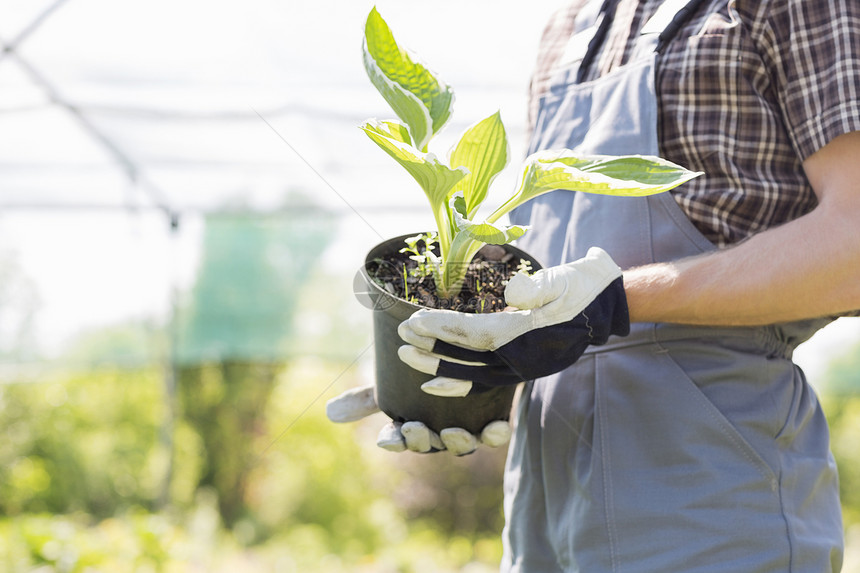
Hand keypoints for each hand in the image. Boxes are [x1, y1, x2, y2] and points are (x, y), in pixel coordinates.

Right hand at [325, 385, 511, 455]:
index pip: (398, 439)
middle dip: (421, 440)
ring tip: (451, 432)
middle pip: (429, 444)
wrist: (469, 360)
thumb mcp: (393, 382)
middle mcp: (439, 432)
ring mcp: (468, 428)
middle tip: (414, 428)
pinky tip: (494, 426)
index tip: (387, 438)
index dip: (393, 441)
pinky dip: (495, 433)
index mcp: (413, 425)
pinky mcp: (494, 418)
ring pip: (461, 444)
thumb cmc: (426, 375)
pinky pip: (496, 434)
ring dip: (455, 442)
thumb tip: (328, 412)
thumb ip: (366, 397)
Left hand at [397, 247, 629, 396]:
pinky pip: (485, 379)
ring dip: (439, 366)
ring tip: (408, 359)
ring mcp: (524, 366)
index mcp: (531, 337)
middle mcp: (525, 359)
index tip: (412, 321)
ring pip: (473, 374)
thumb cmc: (584, 284)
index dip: (442, 329)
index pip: (477, 335)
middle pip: (468, 359)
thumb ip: (539, 286)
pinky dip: (459, 382)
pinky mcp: (523, 365)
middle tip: (399, 342)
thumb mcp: (566, 278)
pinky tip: (436, 380)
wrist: (611, 301)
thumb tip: (512, 292)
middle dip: (432, 351)